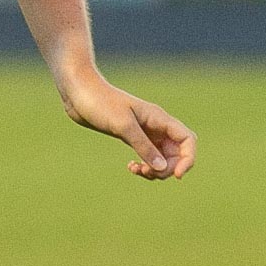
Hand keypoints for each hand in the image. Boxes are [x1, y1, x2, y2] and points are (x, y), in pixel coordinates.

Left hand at [61, 71, 195, 180]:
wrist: (77, 90)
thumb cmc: (100, 102)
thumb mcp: (123, 125)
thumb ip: (143, 146)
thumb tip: (163, 168)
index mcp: (158, 118)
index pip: (187, 140)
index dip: (188, 159)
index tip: (176, 175)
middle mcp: (155, 125)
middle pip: (177, 153)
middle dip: (168, 168)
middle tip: (148, 173)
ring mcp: (144, 131)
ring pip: (162, 157)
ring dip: (155, 169)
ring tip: (137, 170)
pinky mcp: (131, 136)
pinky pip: (147, 156)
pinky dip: (144, 165)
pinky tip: (131, 167)